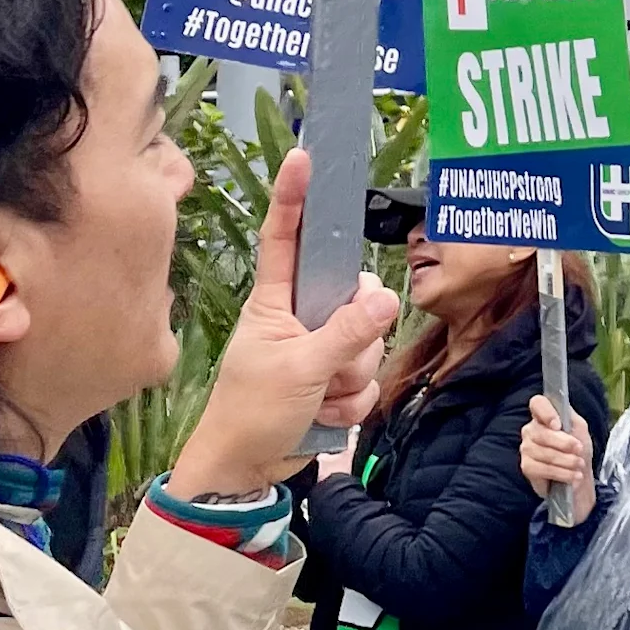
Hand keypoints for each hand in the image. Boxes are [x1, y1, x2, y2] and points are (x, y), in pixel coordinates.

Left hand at [165, 150, 400, 498]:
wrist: (244, 471)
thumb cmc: (250, 412)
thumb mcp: (299, 370)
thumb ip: (345, 335)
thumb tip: (386, 298)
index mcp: (275, 302)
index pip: (285, 239)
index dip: (294, 199)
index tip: (305, 158)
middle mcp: (301, 317)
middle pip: (355, 299)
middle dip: (355, 338)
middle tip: (329, 367)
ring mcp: (319, 349)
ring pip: (367, 343)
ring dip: (350, 379)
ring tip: (317, 399)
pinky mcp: (334, 380)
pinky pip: (366, 381)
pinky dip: (349, 405)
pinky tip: (322, 417)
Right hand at [518, 395, 594, 519]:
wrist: (579, 474)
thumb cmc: (578, 448)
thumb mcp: (579, 428)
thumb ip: (570, 418)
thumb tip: (561, 418)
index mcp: (544, 415)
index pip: (537, 403)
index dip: (546, 413)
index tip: (558, 425)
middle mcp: (531, 430)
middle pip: (542, 433)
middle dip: (565, 444)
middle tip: (579, 450)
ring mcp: (526, 448)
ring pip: (544, 453)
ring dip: (567, 461)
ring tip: (579, 465)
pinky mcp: (527, 467)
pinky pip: (543, 469)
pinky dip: (561, 473)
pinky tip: (572, 476)